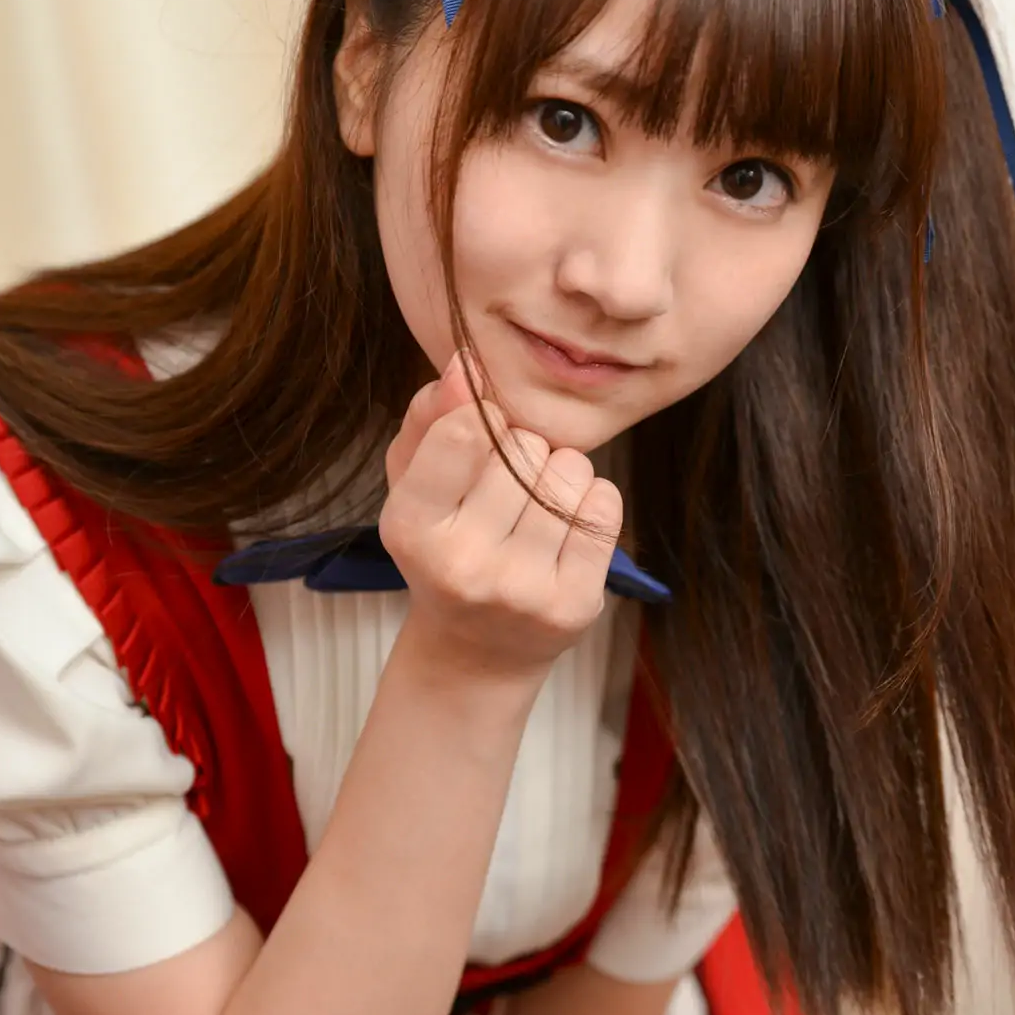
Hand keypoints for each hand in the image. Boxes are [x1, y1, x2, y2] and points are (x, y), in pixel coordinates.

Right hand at [379, 350, 622, 683]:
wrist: (476, 651)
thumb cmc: (443, 546)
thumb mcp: (413, 482)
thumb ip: (430, 416)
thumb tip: (465, 363)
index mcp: (410, 528)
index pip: (464, 429)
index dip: (482, 418)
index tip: (478, 439)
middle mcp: (463, 565)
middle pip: (524, 447)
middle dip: (523, 451)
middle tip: (505, 492)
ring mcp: (522, 590)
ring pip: (570, 471)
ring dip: (560, 475)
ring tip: (535, 509)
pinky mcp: (573, 605)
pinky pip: (605, 503)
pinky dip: (591, 501)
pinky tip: (565, 529)